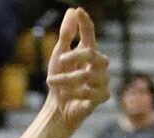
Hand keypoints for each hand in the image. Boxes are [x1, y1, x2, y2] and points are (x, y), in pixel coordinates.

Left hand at [45, 8, 109, 129]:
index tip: (79, 11)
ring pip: (86, 75)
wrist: (59, 110)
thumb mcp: (59, 58)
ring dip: (66, 79)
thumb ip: (66, 36)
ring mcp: (103, 81)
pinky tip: (65, 95)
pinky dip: (73, 93)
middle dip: (74, 56)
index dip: (85, 23)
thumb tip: (72, 11)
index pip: (90, 35)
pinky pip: (88, 92)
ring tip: (51, 81)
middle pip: (92, 54)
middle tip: (59, 59)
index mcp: (89, 53)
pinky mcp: (102, 97)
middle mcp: (99, 65)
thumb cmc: (60, 84)